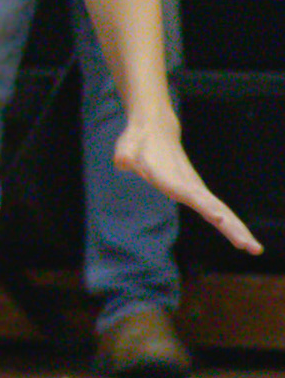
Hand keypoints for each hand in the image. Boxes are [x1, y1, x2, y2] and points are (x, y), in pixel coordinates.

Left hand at [114, 118, 262, 254]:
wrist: (154, 130)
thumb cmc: (138, 142)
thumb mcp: (127, 147)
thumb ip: (125, 155)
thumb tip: (122, 161)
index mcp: (172, 178)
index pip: (190, 194)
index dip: (203, 205)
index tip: (218, 218)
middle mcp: (189, 185)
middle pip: (215, 208)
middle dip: (233, 228)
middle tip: (252, 247)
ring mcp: (196, 189)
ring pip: (221, 211)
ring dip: (237, 230)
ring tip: (254, 248)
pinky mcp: (196, 192)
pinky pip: (217, 211)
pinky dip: (230, 225)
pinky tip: (241, 239)